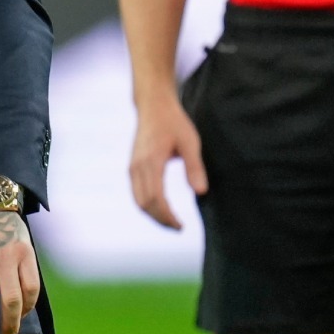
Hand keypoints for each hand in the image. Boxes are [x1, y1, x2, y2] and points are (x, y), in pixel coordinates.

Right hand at [129, 95, 207, 230]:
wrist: (153, 105)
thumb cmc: (174, 122)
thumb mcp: (190, 142)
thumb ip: (194, 167)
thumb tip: (201, 192)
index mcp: (151, 161)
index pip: (156, 198)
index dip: (167, 216)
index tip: (181, 226)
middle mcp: (138, 166)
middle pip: (144, 204)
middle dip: (161, 220)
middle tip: (179, 228)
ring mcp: (133, 166)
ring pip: (138, 200)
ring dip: (153, 214)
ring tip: (171, 221)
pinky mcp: (133, 166)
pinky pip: (136, 192)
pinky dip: (147, 205)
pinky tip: (161, 207)